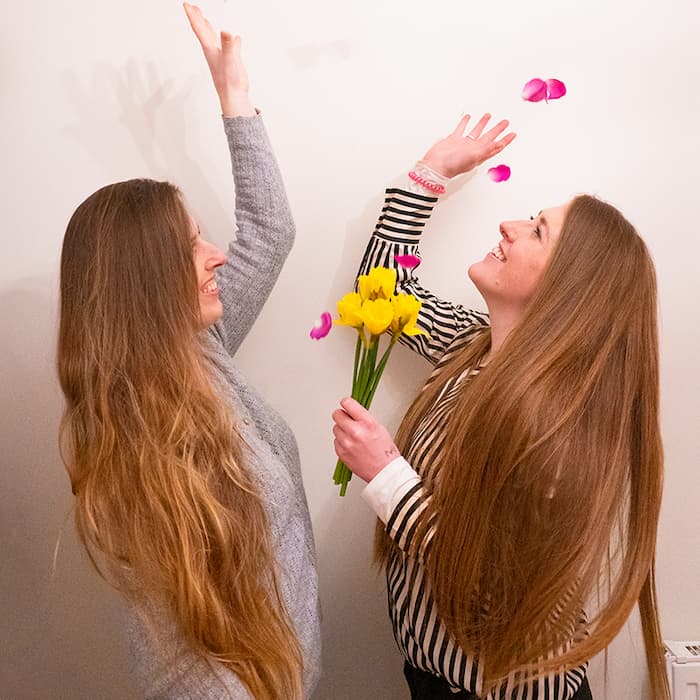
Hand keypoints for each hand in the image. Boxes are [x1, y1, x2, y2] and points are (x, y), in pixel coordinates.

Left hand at [183, 2, 254, 116]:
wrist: (235, 97)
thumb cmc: (229, 82)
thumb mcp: (230, 60)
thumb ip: (229, 45)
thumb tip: (226, 32)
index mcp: (210, 49)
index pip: (199, 28)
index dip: (192, 15)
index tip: (186, 4)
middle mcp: (214, 50)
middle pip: (203, 31)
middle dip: (197, 17)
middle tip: (192, 6)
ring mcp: (222, 55)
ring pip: (213, 38)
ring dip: (208, 27)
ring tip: (204, 18)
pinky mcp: (231, 61)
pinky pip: (230, 46)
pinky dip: (230, 39)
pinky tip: (234, 36)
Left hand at [332, 398, 400, 482]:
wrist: (384, 471)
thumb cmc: (385, 452)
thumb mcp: (379, 427)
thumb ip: (364, 418)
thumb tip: (352, 411)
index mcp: (367, 423)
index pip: (348, 403)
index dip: (346, 403)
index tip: (346, 405)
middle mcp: (355, 432)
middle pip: (337, 414)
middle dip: (342, 416)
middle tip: (347, 420)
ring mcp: (346, 443)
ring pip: (335, 428)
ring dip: (342, 430)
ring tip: (353, 436)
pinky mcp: (341, 453)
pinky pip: (336, 441)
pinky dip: (341, 442)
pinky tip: (352, 446)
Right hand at [421, 113, 515, 177]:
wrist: (435, 165)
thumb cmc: (452, 165)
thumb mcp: (473, 157)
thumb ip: (487, 149)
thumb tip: (500, 144)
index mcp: (479, 154)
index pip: (495, 146)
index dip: (505, 140)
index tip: (513, 134)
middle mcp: (472, 149)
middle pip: (488, 137)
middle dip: (497, 129)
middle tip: (505, 122)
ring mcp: (463, 144)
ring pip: (476, 131)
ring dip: (482, 123)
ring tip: (488, 115)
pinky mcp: (453, 140)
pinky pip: (461, 128)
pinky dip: (465, 122)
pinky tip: (468, 117)